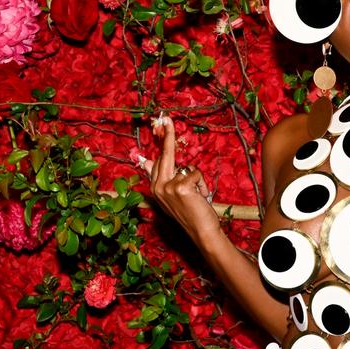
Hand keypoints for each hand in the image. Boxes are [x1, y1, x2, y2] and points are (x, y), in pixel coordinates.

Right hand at [142, 116, 221, 243]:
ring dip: (198, 181)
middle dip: (168, 134)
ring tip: (197, 196)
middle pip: (165, 154)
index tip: (163, 121)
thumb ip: (163, 177)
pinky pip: (196, 174)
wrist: (202, 231)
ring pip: (188, 169)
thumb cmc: (192, 212)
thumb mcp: (174, 195)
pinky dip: (202, 185)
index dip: (163, 140)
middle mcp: (157, 186)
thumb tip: (146, 160)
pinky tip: (200, 198)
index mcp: (155, 187)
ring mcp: (167, 187)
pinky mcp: (179, 187)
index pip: (158, 160)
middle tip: (167, 117)